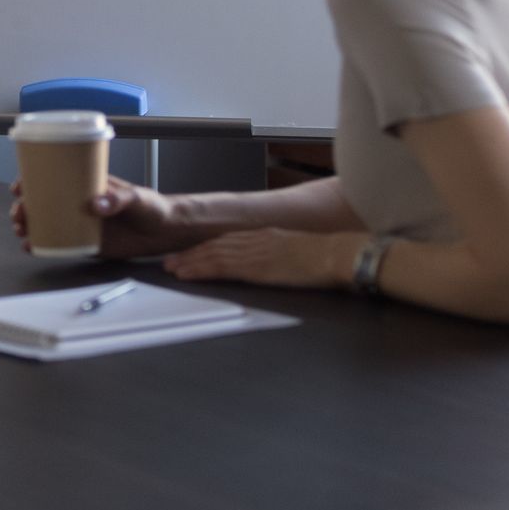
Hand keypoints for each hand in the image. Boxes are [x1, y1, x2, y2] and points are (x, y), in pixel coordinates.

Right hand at [9, 176, 198, 259]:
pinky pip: (58, 244)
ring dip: (29, 225)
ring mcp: (80, 223)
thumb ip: (117, 200)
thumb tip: (95, 205)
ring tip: (22, 232)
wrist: (166, 233)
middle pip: (42, 201)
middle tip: (20, 214)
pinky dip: (42, 246)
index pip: (53, 177)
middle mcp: (78, 203)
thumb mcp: (136, 198)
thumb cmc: (152, 207)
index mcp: (86, 184)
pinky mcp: (85, 243)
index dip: (31, 179)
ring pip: (45, 222)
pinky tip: (31, 248)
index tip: (19, 187)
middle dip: (24, 206)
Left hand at [162, 228, 356, 289]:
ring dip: (189, 262)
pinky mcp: (253, 266)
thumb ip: (280, 253)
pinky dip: (199, 270)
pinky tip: (186, 274)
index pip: (227, 240)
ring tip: (171, 268)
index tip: (190, 252)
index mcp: (263, 235)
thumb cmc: (326, 255)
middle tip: (170, 261)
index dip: (206, 247)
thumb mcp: (297, 249)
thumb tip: (275, 262)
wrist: (337, 253)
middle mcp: (253, 240)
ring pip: (211, 255)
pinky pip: (219, 267)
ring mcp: (251, 252)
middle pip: (214, 246)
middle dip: (191, 254)